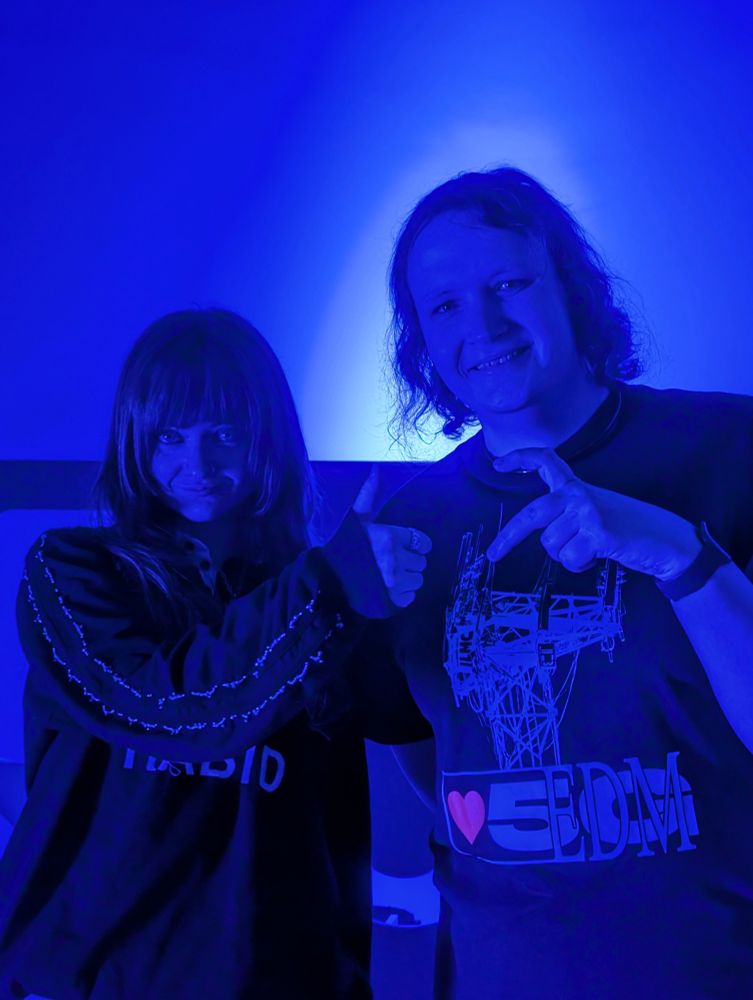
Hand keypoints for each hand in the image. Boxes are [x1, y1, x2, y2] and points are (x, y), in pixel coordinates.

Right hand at [353, 465, 431, 606]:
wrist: (328, 577)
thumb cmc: (345, 545)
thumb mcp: (357, 518)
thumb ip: (369, 495)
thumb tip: (376, 469)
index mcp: (390, 537)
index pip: (423, 542)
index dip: (416, 544)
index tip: (405, 545)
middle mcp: (396, 559)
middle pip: (422, 562)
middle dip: (411, 560)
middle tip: (394, 559)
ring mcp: (395, 582)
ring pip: (418, 580)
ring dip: (408, 577)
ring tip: (392, 574)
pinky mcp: (392, 600)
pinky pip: (410, 597)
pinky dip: (403, 594)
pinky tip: (390, 587)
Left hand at [486, 448, 700, 579]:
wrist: (668, 542)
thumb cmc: (630, 531)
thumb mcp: (596, 514)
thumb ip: (569, 516)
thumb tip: (542, 534)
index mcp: (578, 487)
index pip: (547, 462)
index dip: (521, 459)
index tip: (498, 464)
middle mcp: (579, 495)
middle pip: (532, 514)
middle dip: (508, 537)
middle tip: (492, 555)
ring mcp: (588, 511)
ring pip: (551, 545)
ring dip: (568, 557)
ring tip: (592, 551)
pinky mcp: (597, 531)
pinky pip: (569, 559)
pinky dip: (581, 566)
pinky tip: (599, 557)